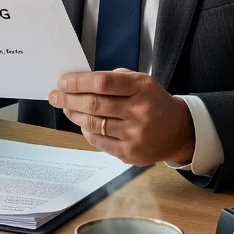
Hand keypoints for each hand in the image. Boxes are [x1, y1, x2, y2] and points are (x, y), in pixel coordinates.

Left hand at [48, 69, 195, 164]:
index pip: (103, 83)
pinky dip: (86, 131)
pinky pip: (99, 141)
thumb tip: (79, 82)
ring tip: (66, 108)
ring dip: (74, 115)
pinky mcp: (130, 153)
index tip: (63, 82)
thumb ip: (113, 79)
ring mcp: (135, 135)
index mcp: (142, 88)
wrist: (178, 130)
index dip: (78, 82)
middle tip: (55, 95)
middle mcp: (140, 111)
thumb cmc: (152, 101)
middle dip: (69, 99)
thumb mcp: (141, 81)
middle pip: (94, 104)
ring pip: (93, 124)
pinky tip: (82, 123)